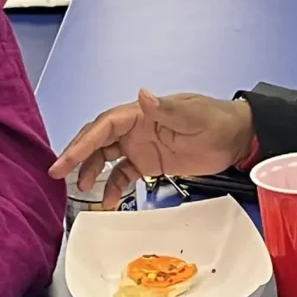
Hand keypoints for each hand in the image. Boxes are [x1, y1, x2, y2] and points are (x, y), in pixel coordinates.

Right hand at [50, 89, 254, 206]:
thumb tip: (142, 95)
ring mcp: (141, 146)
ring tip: (83, 191)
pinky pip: (124, 175)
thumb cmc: (217, 121)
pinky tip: (108, 201)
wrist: (238, 138)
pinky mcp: (150, 163)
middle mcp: (135, 128)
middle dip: (77, 156)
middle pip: (97, 141)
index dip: (82, 142)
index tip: (65, 160)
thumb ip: (167, 110)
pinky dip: (114, 187)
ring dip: (92, 172)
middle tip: (58, 175)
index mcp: (141, 113)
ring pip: (106, 158)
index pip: (104, 126)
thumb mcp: (194, 117)